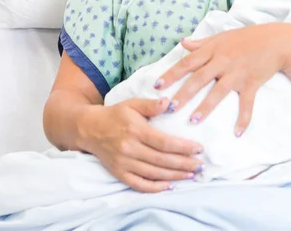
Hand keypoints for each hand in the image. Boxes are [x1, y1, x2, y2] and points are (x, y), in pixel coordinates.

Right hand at [80, 97, 204, 192]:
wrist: (89, 128)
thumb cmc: (116, 114)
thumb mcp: (132, 103)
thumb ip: (151, 104)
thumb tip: (169, 102)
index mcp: (136, 130)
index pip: (164, 142)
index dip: (183, 147)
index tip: (199, 148)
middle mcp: (130, 148)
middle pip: (161, 160)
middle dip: (184, 164)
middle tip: (201, 165)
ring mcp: (123, 163)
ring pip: (153, 173)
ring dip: (174, 176)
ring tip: (191, 175)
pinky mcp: (119, 173)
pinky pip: (139, 184)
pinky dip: (155, 187)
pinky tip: (170, 185)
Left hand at [153, 23, 290, 136]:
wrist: (277, 40)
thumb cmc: (248, 37)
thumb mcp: (222, 36)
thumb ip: (201, 42)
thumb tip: (182, 43)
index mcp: (213, 49)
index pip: (187, 62)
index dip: (171, 74)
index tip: (156, 86)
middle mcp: (223, 61)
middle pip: (199, 79)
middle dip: (183, 93)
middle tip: (169, 106)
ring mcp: (238, 73)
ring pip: (218, 92)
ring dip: (206, 107)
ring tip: (193, 121)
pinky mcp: (252, 83)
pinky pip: (246, 104)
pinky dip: (243, 119)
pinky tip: (237, 133)